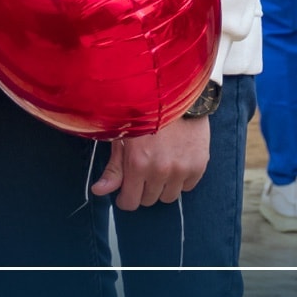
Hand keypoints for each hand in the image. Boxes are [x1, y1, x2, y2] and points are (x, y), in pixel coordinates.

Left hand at [89, 115, 210, 210]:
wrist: (178, 94)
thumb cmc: (145, 112)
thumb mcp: (123, 136)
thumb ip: (114, 168)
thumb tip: (98, 191)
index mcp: (138, 163)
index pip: (130, 202)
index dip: (126, 198)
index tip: (126, 190)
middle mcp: (160, 170)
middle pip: (149, 201)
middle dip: (143, 189)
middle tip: (144, 170)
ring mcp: (182, 169)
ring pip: (168, 197)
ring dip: (162, 186)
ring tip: (160, 165)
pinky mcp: (199, 165)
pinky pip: (187, 187)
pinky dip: (180, 179)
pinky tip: (175, 161)